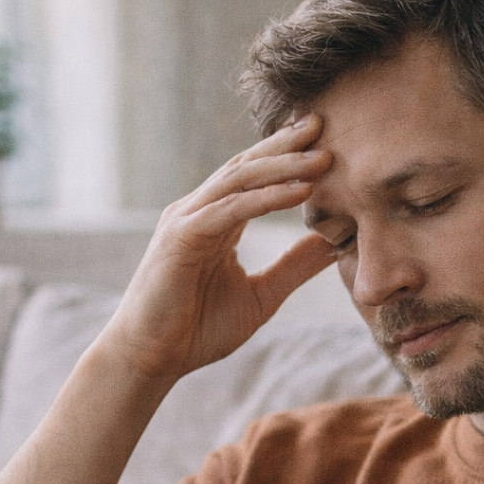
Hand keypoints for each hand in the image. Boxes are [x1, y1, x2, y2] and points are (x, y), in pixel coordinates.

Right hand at [103, 113, 333, 382]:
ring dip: (283, 166)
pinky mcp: (181, 238)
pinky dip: (266, 199)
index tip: (324, 140)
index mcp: (215, 221)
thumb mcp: (261, 295)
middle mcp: (198, 212)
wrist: (150, 359)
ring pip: (239, 180)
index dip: (286, 156)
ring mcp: (186, 221)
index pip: (253, 178)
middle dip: (285, 145)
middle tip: (323, 124)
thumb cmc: (197, 331)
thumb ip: (293, 266)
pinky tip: (300, 191)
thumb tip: (334, 244)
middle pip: (246, 166)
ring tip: (323, 157)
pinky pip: (231, 209)